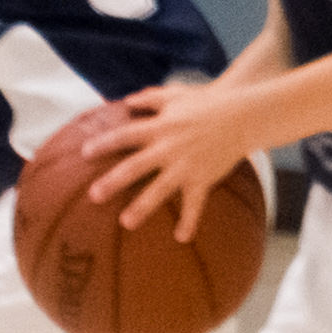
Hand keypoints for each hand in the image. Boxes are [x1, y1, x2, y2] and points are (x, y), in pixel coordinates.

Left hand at [84, 83, 251, 241]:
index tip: (85, 153)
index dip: (105, 143)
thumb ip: (149, 98)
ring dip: (143, 206)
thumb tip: (125, 102)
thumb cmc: (209, 102)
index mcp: (160, 127)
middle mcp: (170, 147)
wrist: (245, 116)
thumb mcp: (176, 94)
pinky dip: (190, 220)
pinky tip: (182, 238)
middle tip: (94, 195)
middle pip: (136, 166)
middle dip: (114, 180)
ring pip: (161, 188)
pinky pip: (196, 203)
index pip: (126, 135)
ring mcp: (187, 165)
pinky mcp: (203, 178)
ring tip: (127, 222)